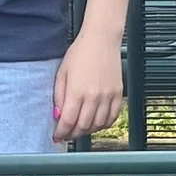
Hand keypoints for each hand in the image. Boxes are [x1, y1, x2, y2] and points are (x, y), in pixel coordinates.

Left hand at [54, 27, 124, 143]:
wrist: (102, 39)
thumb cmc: (80, 52)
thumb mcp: (62, 73)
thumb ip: (59, 96)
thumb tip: (58, 116)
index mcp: (77, 91)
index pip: (68, 121)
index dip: (61, 132)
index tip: (57, 135)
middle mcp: (94, 96)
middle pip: (83, 126)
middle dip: (73, 133)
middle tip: (67, 134)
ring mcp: (108, 96)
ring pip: (98, 125)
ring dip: (88, 130)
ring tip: (80, 128)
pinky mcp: (118, 94)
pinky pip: (112, 117)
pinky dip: (104, 124)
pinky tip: (96, 122)